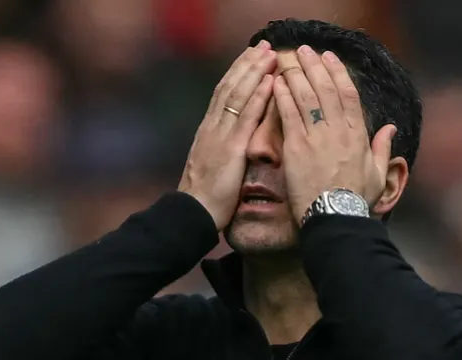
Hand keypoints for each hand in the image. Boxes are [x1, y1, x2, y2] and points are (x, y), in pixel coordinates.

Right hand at [178, 41, 276, 229]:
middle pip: (230, 87)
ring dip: (255, 72)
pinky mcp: (230, 148)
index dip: (237, 74)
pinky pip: (246, 117)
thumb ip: (220, 149)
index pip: (223, 94)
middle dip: (247, 65)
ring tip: (269, 55)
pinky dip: (258, 97)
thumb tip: (231, 142)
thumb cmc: (204, 197)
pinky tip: (269, 82)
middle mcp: (212, 127)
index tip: (250, 57)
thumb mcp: (211, 165)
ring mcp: (220, 135)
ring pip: (238, 96)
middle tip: (263, 46)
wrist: (192, 211)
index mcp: (208, 131)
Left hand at [273, 46, 396, 222]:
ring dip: (297, 75)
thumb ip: (383, 148)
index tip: (330, 59)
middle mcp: (338, 131)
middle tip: (305, 51)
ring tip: (289, 61)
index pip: (348, 95)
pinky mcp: (295, 147)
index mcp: (358, 135)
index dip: (338, 74)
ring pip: (306, 97)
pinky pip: (288, 115)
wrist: (335, 219)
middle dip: (315, 67)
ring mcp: (316, 137)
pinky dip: (282, 96)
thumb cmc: (356, 201)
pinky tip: (276, 83)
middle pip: (325, 89)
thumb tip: (391, 128)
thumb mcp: (378, 174)